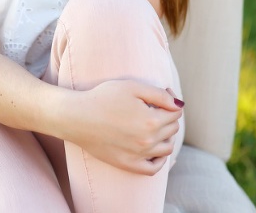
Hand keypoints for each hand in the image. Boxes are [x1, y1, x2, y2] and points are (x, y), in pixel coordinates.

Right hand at [65, 80, 182, 174]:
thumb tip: (179, 104)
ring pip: (167, 148)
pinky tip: (155, 149)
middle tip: (155, 106)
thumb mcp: (131, 87)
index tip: (163, 92)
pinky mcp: (128, 164)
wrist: (76, 117)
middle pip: (172, 129)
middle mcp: (149, 140)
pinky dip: (160, 160)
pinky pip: (154, 168)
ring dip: (166, 136)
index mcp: (152, 120)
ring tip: (155, 125)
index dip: (171, 101)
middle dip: (168, 116)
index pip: (175, 112)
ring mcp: (139, 155)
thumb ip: (159, 94)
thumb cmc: (101, 98)